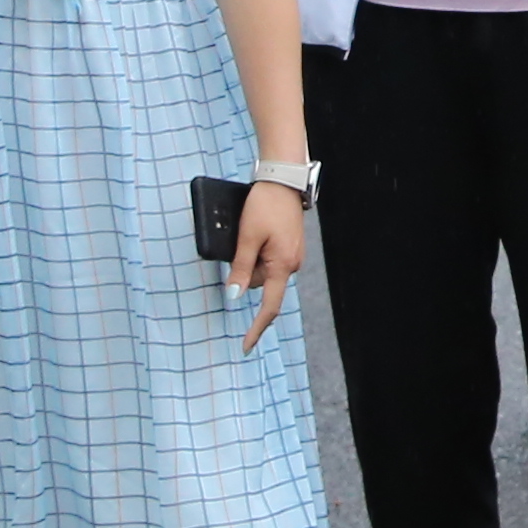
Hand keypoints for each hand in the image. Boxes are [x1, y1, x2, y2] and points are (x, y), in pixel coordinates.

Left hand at [226, 181, 306, 351]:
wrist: (283, 181)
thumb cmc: (264, 206)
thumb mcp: (246, 237)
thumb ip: (240, 268)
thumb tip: (235, 296)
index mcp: (282, 266)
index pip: (268, 306)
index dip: (256, 328)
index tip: (245, 346)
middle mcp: (292, 264)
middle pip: (260, 283)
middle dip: (246, 271)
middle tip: (242, 240)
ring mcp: (293, 255)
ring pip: (264, 270)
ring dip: (252, 258)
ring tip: (251, 230)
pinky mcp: (290, 246)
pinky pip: (270, 259)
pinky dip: (259, 251)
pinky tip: (258, 231)